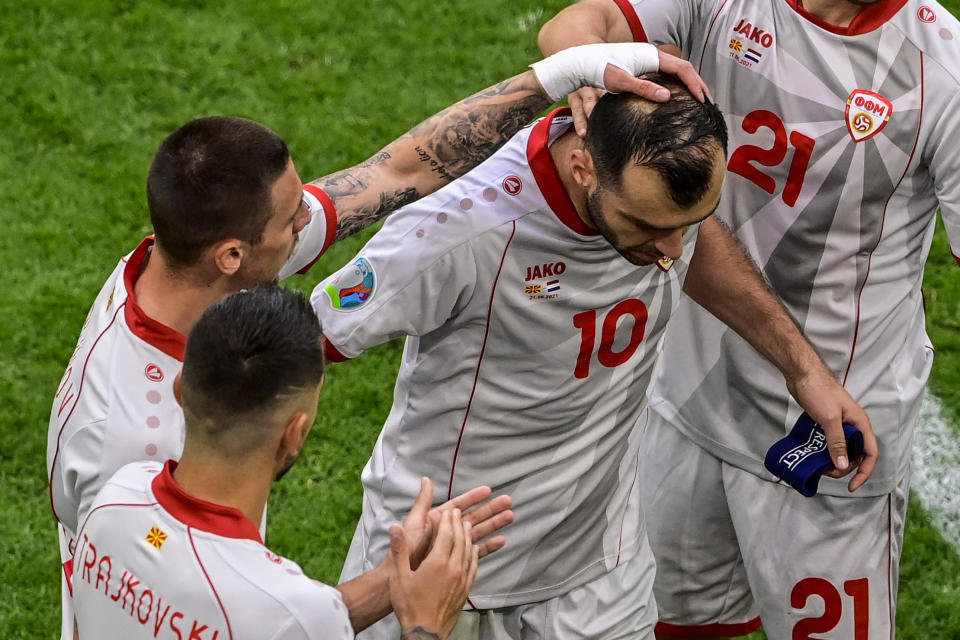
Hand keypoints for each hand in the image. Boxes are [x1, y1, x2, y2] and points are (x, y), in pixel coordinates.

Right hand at [389, 510, 478, 639]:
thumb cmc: (410, 606)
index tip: (450, 510)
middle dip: (459, 523)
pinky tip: (474, 550)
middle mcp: (453, 568)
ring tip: (468, 525)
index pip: (447, 533)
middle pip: (460, 539)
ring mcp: (461, 579)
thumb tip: (395, 527)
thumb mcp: (399, 577)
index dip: (449, 520)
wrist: (425, 633)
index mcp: (437, 562)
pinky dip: (475, 554)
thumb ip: (399, 550)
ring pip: (469, 551)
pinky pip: (473, 566)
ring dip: (469, 536)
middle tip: (459, 513)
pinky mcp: (465, 589)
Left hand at [402, 477, 513, 569]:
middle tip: (508, 502)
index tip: (488, 490)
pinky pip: (475, 553)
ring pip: (477, 532)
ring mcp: (452, 547)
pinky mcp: (456, 562)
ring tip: (510, 517)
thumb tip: (426, 480)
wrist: (398, 579)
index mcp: (436, 521)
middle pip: (472, 517)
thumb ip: (422, 503)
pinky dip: (488, 547)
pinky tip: (501, 541)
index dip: (473, 498)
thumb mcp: (413, 524)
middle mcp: (446, 532)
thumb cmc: (404, 552)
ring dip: (493, 525)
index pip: (458, 505)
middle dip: (490, 510)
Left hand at [567, 47, 712, 137]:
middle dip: (697, 84)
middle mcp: (653, 55)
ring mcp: (648, 60)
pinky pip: (667, 73)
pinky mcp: (642, 66)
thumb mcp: (622, 82)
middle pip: (684, 68)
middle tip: (708, 102)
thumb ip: (644, 88)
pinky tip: (677, 96)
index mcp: (652, 57)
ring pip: (676, 71)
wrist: (584, 61)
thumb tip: (668, 97)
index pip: (683, 69)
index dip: (695, 84)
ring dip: (689, 84)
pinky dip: (677, 84)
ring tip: (697, 100)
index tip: (703, 101)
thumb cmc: (600, 70)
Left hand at [786, 368, 877, 490]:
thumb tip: (844, 466)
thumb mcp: (829, 418)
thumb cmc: (818, 391)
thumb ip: (837, 442)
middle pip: (856, 454)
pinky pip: (830, 442)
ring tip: (819, 465)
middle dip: (844, 467)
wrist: (802, 374)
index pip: (870, 453)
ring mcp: (840, 424)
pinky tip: (815, 455)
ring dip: (834, 460)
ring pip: (842, 449)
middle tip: (826, 471)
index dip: (864, 472)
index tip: (852, 486)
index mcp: (860, 424)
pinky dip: (825, 451)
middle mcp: (853, 426)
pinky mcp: (827, 423)